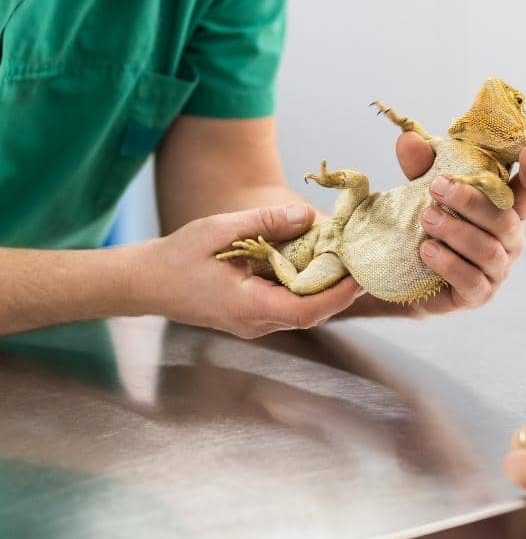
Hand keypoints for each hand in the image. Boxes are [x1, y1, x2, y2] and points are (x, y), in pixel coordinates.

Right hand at [142, 204, 364, 337]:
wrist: (145, 283)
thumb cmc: (176, 257)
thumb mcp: (218, 230)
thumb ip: (263, 223)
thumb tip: (305, 215)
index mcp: (247, 307)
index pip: (305, 312)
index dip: (337, 296)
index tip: (360, 276)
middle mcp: (256, 323)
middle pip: (311, 313)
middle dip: (341, 290)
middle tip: (367, 263)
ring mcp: (255, 323)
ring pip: (303, 311)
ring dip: (327, 288)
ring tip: (350, 260)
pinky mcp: (254, 315)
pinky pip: (290, 304)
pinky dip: (308, 286)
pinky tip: (319, 263)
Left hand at [394, 132, 525, 313]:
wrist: (410, 273)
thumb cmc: (431, 223)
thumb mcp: (425, 189)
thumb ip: (421, 165)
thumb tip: (408, 139)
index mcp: (506, 208)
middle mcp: (510, 239)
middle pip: (504, 219)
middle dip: (471, 201)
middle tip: (437, 187)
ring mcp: (498, 269)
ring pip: (488, 250)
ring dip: (456, 231)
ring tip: (426, 219)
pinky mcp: (480, 295)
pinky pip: (471, 281)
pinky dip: (448, 264)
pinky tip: (427, 251)